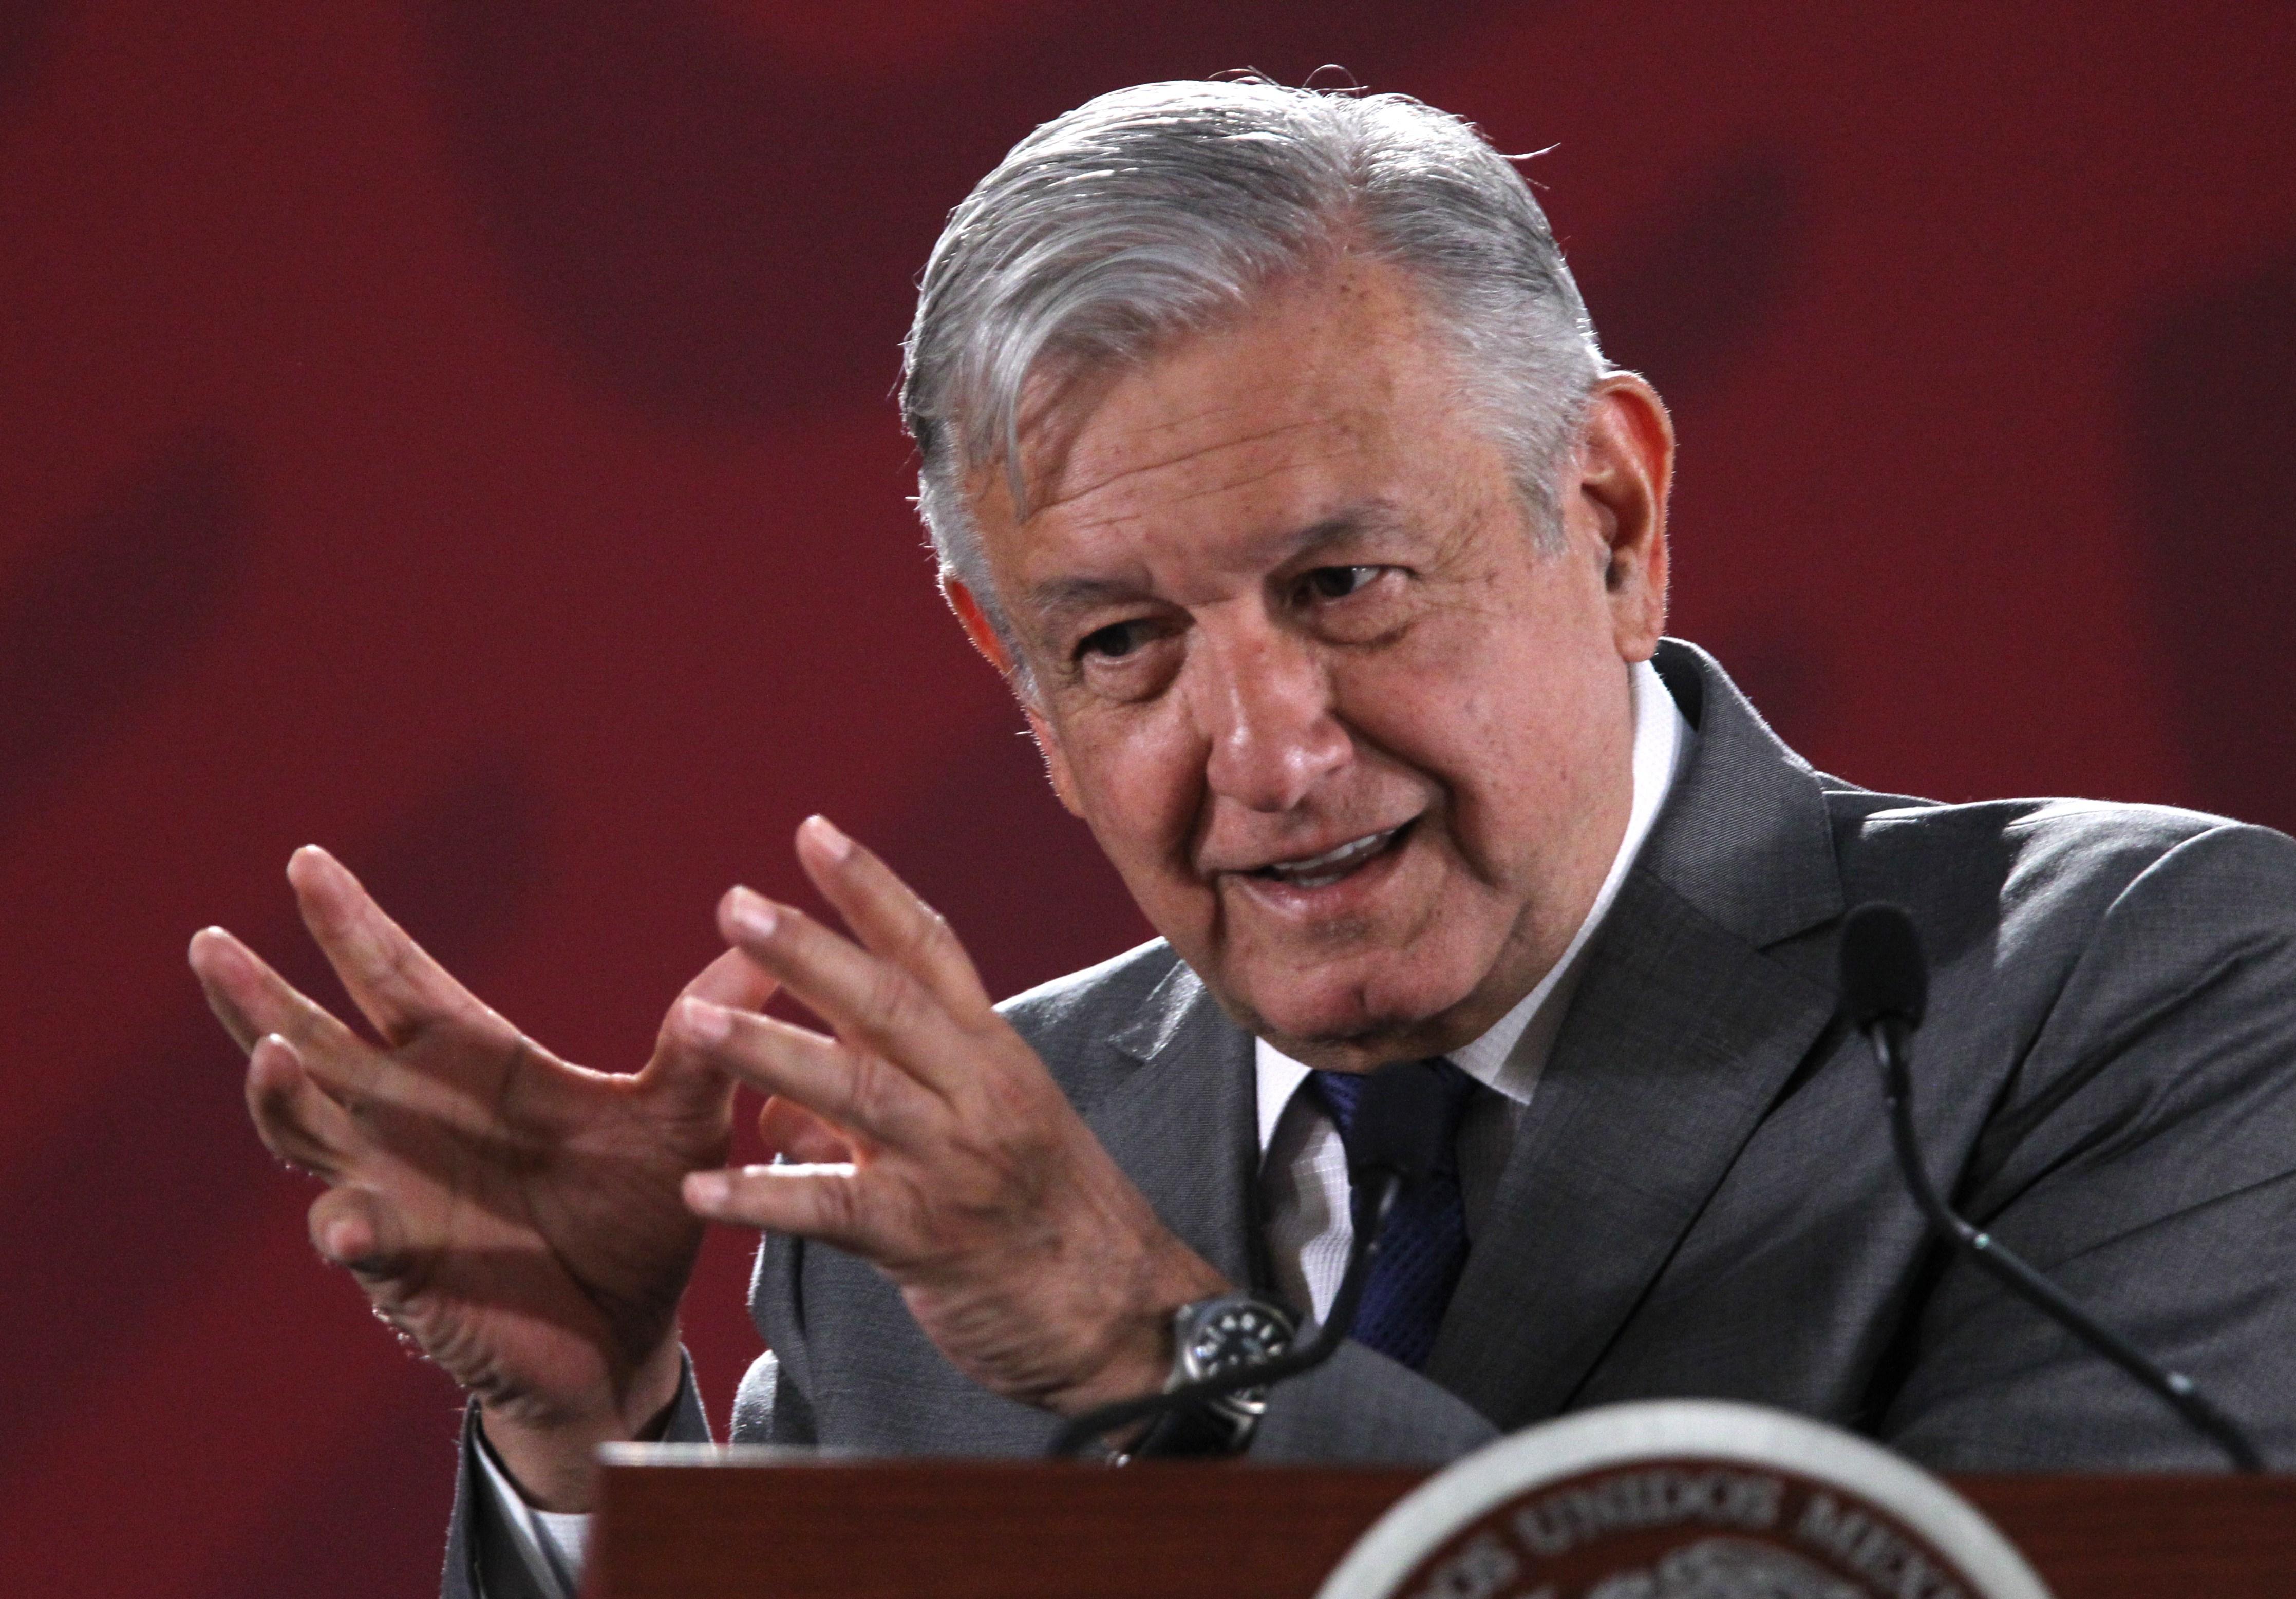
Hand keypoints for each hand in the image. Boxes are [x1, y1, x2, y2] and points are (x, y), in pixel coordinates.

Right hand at [190, 846, 775, 1508]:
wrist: (633, 1332)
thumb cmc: (643, 1214)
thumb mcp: (682, 1120)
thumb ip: (705, 1039)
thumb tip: (761, 944)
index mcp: (471, 1067)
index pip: (396, 979)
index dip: (351, 925)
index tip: (308, 862)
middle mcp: (413, 1119)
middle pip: (317, 1041)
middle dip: (263, 994)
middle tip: (215, 940)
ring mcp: (396, 1191)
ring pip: (307, 1133)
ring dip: (279, 1097)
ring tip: (270, 1053)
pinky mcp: (405, 1270)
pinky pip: (360, 1243)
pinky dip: (347, 1229)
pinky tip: (346, 1223)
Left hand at [677, 815, 1227, 1416]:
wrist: (1127, 1317)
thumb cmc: (1050, 1219)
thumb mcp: (983, 1131)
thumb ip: (883, 1099)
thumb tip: (778, 1103)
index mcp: (997, 1054)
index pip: (932, 950)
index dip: (872, 889)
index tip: (813, 833)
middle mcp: (981, 1094)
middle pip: (888, 1003)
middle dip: (807, 951)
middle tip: (735, 905)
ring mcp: (955, 1164)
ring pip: (856, 1092)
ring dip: (768, 1052)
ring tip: (693, 1023)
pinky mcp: (928, 1241)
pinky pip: (833, 1212)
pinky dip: (764, 1200)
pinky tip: (700, 1192)